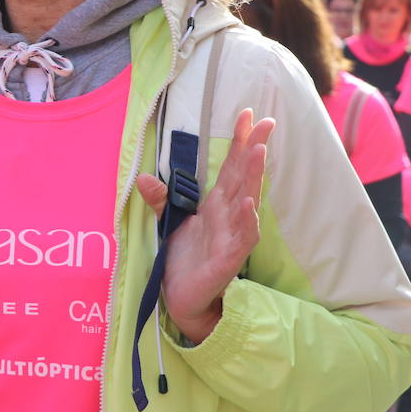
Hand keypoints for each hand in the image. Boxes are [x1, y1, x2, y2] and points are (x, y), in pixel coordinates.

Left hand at [135, 109, 274, 343]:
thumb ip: (160, 199)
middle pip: (244, 177)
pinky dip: (246, 220)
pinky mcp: (227, 259)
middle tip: (267, 122)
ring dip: (254, 177)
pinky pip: (241, 238)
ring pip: (247, 201)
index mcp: (217, 204)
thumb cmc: (184, 258)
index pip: (232, 167)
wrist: (182, 297)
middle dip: (255, 149)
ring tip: (259, 152)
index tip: (250, 114)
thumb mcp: (169, 222)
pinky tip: (249, 203)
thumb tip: (143, 177)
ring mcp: (231, 236)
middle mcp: (229, 216)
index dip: (241, 142)